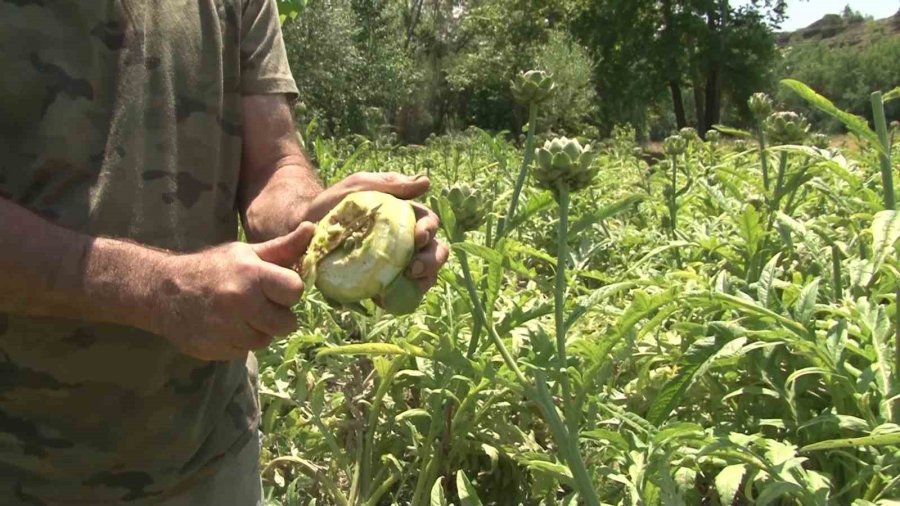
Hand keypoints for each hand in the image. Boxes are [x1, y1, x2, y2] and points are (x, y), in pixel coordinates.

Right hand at [153, 223, 315, 360]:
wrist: (162, 292)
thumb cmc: (213, 268)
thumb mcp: (246, 253)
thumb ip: (283, 248)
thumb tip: (313, 229)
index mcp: (252, 274)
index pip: (295, 290)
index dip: (289, 291)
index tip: (276, 287)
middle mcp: (241, 303)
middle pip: (286, 323)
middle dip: (277, 315)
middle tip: (258, 304)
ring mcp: (226, 329)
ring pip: (266, 340)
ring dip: (258, 330)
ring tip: (240, 314)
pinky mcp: (215, 350)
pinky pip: (244, 351)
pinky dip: (239, 342)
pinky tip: (225, 326)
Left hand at [302, 172, 449, 293]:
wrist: (301, 231)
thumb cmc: (331, 204)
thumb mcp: (358, 186)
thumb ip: (389, 183)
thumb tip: (426, 181)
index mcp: (405, 218)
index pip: (429, 223)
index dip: (430, 231)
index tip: (419, 237)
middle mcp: (405, 242)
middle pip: (434, 252)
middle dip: (432, 261)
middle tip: (416, 268)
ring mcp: (395, 265)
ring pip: (424, 275)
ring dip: (424, 281)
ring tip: (409, 283)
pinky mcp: (380, 285)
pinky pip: (400, 295)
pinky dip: (401, 298)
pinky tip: (388, 299)